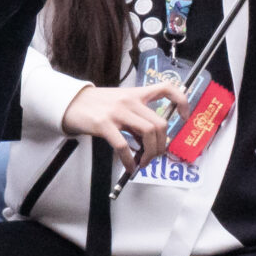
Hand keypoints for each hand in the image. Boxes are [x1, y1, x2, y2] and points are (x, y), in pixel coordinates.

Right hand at [59, 81, 187, 170]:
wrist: (70, 103)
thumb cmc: (95, 105)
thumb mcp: (119, 103)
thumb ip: (136, 117)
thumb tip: (150, 140)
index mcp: (135, 93)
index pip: (166, 88)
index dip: (181, 102)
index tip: (185, 117)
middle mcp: (129, 100)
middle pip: (159, 123)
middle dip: (161, 145)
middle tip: (154, 156)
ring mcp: (117, 112)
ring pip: (147, 134)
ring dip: (149, 154)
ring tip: (142, 162)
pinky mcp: (104, 124)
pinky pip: (124, 146)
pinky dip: (129, 161)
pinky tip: (129, 167)